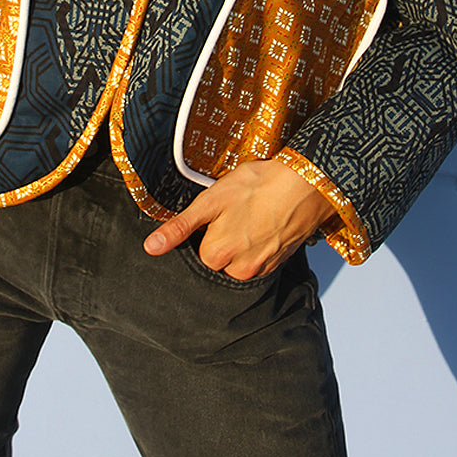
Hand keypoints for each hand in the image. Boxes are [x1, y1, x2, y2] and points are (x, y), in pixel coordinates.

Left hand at [143, 160, 333, 280]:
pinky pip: (257, 261)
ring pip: (237, 262)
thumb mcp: (211, 200)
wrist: (306, 185)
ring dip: (239, 244)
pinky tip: (263, 224)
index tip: (215, 214)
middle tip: (235, 213)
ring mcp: (261, 269)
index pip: (197, 251)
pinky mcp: (278, 264)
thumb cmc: (258, 186)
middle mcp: (239, 270)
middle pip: (217, 260)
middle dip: (221, 240)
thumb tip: (150, 248)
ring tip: (250, 217)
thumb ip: (180, 227)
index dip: (203, 230)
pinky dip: (256, 246)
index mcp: (217, 255)